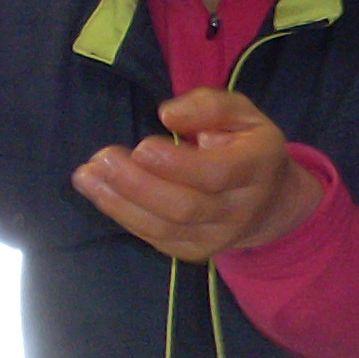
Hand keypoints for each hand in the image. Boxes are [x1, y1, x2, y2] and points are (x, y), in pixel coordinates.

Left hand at [72, 90, 324, 263]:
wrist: (270, 201)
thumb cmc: (245, 145)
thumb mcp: (241, 113)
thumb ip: (209, 106)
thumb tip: (167, 116)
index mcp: (256, 168)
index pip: (216, 174)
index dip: (175, 164)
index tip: (141, 146)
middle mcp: (239, 209)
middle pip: (185, 207)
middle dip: (137, 184)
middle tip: (103, 158)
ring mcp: (217, 237)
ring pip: (164, 228)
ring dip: (119, 203)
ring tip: (87, 176)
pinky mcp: (196, 251)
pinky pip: (155, 239)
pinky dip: (123, 216)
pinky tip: (99, 192)